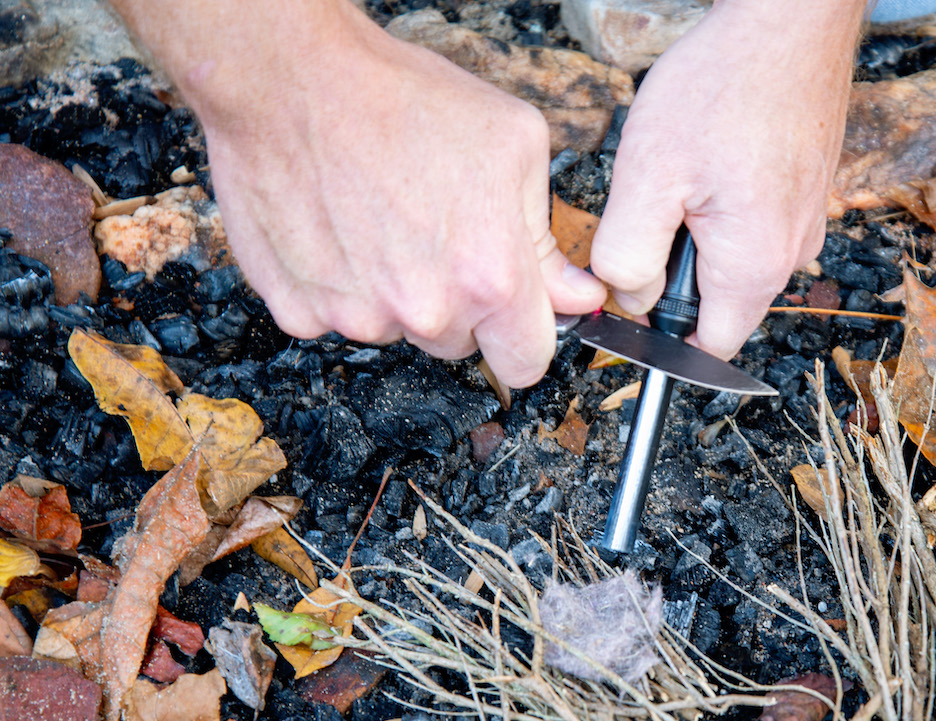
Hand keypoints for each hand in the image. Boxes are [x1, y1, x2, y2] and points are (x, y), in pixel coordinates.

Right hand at [113, 0, 605, 386]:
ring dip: (398, 296)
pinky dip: (341, 287)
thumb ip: (548, 241)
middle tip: (439, 237)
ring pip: (398, 331)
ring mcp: (356, 318)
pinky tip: (340, 229)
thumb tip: (580, 297)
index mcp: (489, 280)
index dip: (525, 337)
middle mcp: (424, 312)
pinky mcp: (299, 312)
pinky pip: (336, 319)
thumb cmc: (405, 100)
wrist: (291, 79)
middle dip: (460, 306)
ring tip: (383, 222)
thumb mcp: (514, 148)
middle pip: (460, 345)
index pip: (527, 364)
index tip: (516, 313)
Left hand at [588, 0, 864, 359]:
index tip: (633, 295)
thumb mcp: (648, 177)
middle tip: (655, 207)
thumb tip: (627, 297)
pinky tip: (712, 159)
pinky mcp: (805, 192)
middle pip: (717, 304)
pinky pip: (754, 225)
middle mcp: (792, 255)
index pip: (706, 348)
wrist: (788, 19)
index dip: (660, 334)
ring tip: (686, 173)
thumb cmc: (724, 86)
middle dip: (675, 275)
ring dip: (698, 236)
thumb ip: (627, 256)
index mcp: (754, 267)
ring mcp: (806, 222)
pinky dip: (724, 207)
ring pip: (733, 262)